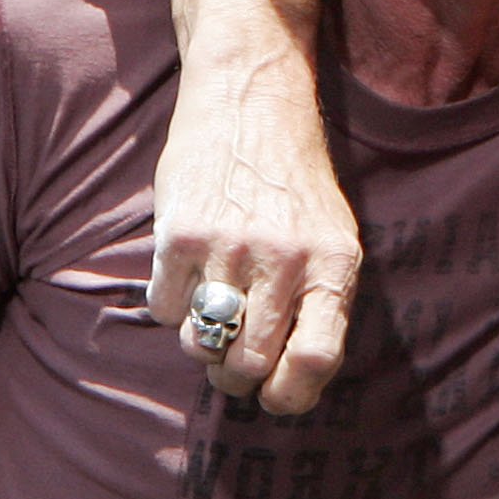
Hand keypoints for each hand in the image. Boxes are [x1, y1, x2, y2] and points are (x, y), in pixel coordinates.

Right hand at [146, 0, 359, 411]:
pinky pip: (165, 310)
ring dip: (203, 343)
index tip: (277, 399)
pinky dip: (170, 305)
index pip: (316, 359)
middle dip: (238, 375)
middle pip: (252, 362)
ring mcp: (229, 248)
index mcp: (334, 264)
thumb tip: (292, 380)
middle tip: (233, 360)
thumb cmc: (295, 181)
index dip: (293, 396)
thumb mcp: (333, 234)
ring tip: (212, 314)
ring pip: (204, 343)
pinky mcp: (178, 235)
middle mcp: (285, 259)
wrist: (251, 100)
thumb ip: (320, 300)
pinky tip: (184, 274)